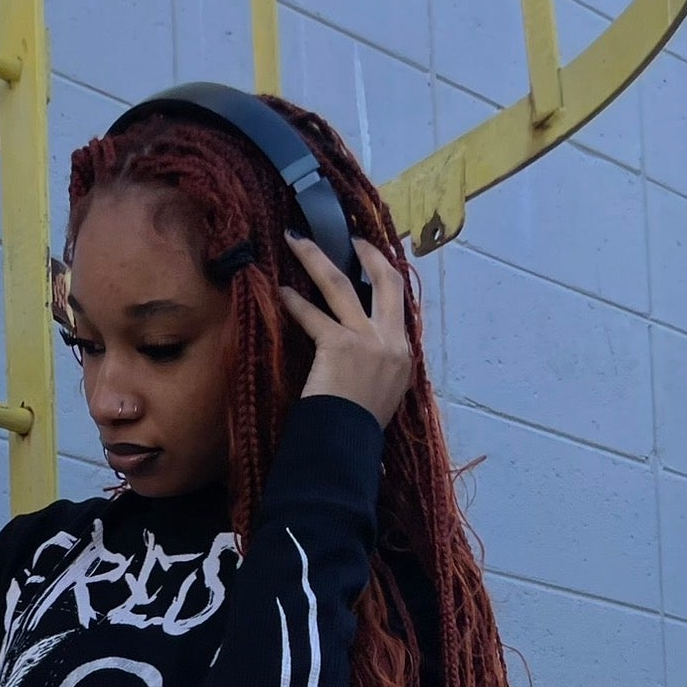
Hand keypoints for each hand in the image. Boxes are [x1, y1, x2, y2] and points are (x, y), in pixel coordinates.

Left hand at [280, 233, 411, 428]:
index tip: (374, 261)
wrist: (349, 449)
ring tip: (295, 240)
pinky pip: (313, 315)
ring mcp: (368, 341)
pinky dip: (295, 303)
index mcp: (405, 357)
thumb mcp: (383, 399)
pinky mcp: (340, 346)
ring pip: (341, 285)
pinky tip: (281, 292)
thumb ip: (380, 372)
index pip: (400, 305)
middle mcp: (392, 343)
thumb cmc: (360, 433)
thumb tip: (365, 360)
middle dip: (369, 252)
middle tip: (351, 236)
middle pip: (387, 281)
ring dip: (316, 258)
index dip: (386, 278)